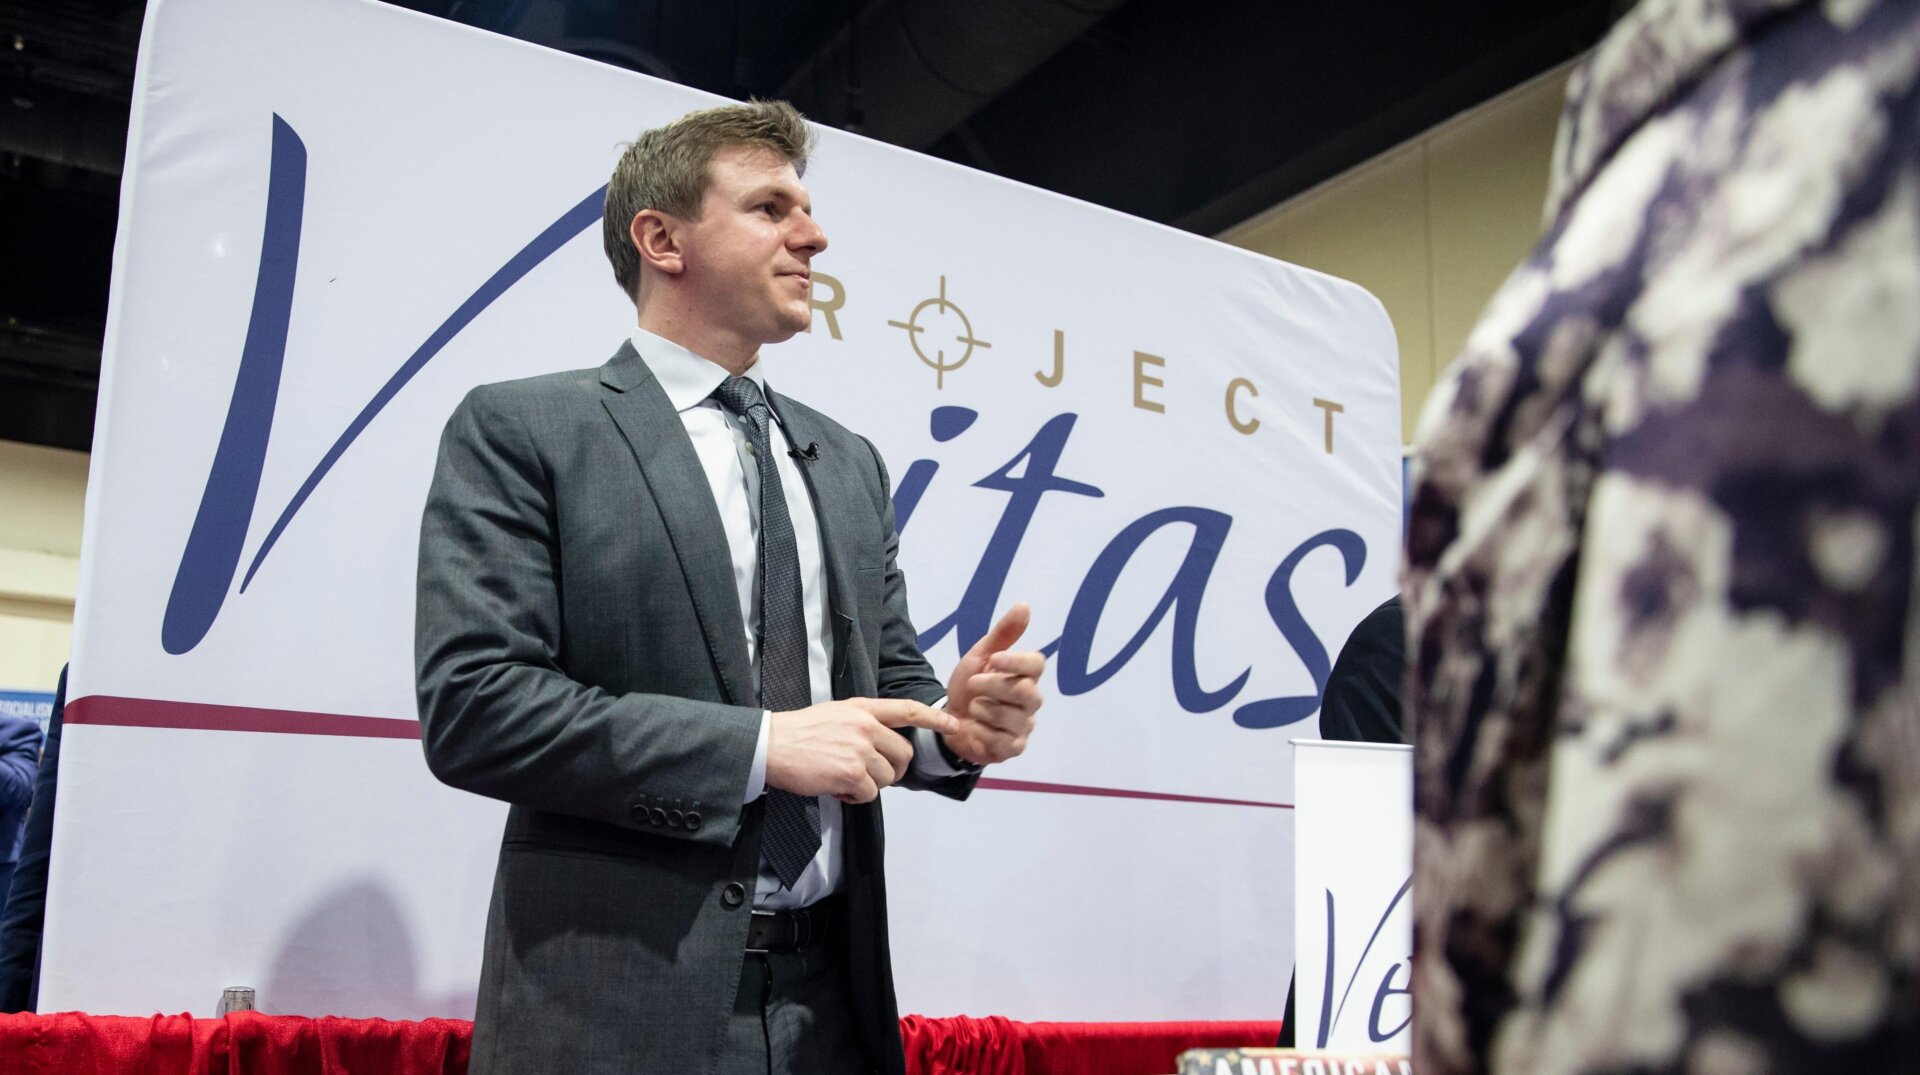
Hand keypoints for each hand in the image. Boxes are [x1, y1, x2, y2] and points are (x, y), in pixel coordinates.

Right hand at [765, 698, 958, 803]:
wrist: (771, 745)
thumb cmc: (799, 732)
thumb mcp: (836, 714)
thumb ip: (864, 725)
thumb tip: (882, 749)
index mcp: (863, 708)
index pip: (908, 709)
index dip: (934, 719)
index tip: (953, 725)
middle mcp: (866, 726)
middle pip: (903, 754)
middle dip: (892, 770)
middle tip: (868, 774)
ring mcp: (860, 750)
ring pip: (888, 777)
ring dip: (870, 785)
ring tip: (844, 779)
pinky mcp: (851, 773)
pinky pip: (870, 794)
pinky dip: (856, 797)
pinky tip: (837, 788)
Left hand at [942, 603, 1044, 766]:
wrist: (949, 721)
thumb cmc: (969, 686)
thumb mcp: (979, 656)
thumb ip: (1003, 634)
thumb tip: (1024, 605)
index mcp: (1026, 675)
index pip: (1036, 665)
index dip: (1017, 661)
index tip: (994, 659)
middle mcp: (1031, 701)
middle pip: (1025, 691)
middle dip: (993, 686)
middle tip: (971, 684)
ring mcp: (1025, 726)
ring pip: (1011, 717)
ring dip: (982, 710)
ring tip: (973, 708)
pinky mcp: (1014, 748)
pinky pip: (1001, 740)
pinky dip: (980, 731)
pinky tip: (973, 727)